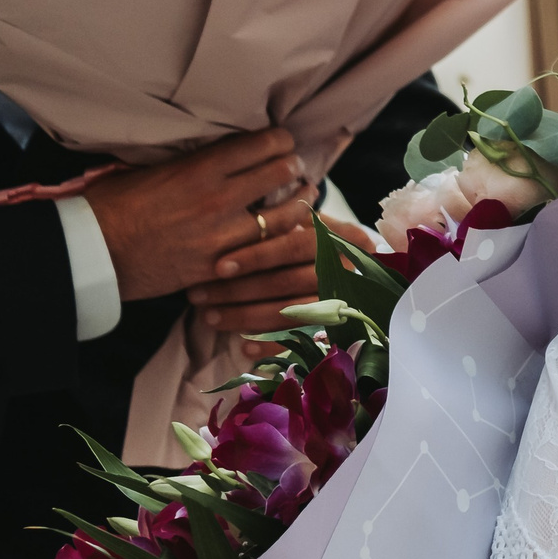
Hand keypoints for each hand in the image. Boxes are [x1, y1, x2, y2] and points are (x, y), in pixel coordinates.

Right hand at [83, 130, 310, 305]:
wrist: (90, 255)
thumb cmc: (109, 207)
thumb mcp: (146, 169)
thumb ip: (187, 161)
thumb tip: (214, 150)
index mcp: (199, 168)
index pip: (263, 143)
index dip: (280, 140)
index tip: (282, 143)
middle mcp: (218, 198)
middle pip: (282, 173)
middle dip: (294, 168)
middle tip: (295, 169)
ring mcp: (224, 235)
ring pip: (287, 215)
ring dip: (301, 204)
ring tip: (304, 198)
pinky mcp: (222, 267)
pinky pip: (268, 252)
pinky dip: (283, 242)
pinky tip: (287, 236)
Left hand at [183, 213, 374, 339]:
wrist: (359, 273)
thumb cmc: (314, 239)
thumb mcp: (307, 221)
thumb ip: (283, 215)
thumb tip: (238, 211)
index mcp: (338, 238)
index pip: (294, 246)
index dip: (257, 256)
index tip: (218, 266)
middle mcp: (346, 270)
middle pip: (288, 281)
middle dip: (239, 290)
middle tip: (198, 294)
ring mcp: (345, 301)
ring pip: (292, 312)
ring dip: (246, 317)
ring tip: (209, 318)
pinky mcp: (338, 329)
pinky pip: (303, 340)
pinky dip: (274, 344)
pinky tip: (244, 347)